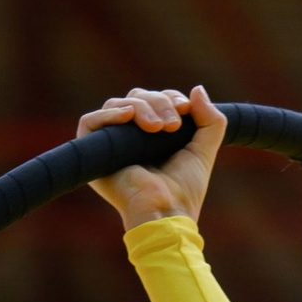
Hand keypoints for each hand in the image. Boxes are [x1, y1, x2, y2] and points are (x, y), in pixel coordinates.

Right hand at [80, 85, 225, 227]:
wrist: (166, 212)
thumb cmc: (184, 190)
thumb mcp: (204, 150)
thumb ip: (210, 121)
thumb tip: (197, 89)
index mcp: (151, 135)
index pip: (155, 100)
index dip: (170, 97)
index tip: (185, 109)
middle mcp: (129, 136)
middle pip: (137, 96)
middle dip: (158, 102)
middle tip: (173, 125)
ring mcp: (110, 143)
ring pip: (117, 104)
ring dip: (142, 107)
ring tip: (158, 128)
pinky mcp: (92, 152)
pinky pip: (90, 121)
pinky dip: (108, 114)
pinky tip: (128, 117)